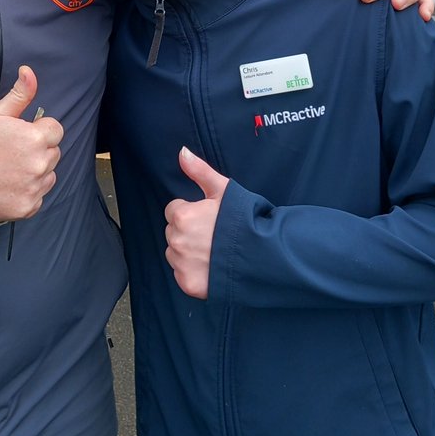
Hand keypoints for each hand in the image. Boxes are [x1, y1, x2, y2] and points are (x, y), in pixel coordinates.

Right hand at [0, 65, 62, 221]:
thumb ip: (20, 94)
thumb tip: (29, 71)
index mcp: (35, 138)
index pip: (56, 130)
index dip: (39, 129)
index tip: (22, 135)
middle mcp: (39, 164)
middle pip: (54, 152)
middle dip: (39, 150)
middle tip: (13, 152)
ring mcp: (34, 188)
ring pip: (49, 175)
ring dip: (37, 172)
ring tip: (10, 169)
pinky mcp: (27, 207)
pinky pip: (39, 196)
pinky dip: (28, 192)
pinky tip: (9, 185)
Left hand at [164, 147, 228, 299]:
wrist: (261, 254)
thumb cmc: (242, 219)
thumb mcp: (222, 189)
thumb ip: (198, 170)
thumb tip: (181, 151)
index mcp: (182, 216)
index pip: (173, 211)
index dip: (191, 212)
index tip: (208, 218)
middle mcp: (177, 240)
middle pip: (173, 232)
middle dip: (188, 232)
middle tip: (212, 235)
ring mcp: (182, 264)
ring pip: (176, 254)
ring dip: (188, 252)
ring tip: (214, 251)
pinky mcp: (188, 284)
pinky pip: (182, 274)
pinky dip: (193, 272)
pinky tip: (212, 266)